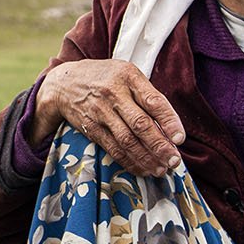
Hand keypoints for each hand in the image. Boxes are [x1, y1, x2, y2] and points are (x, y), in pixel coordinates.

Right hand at [31, 59, 185, 176]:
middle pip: (140, 124)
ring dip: (146, 158)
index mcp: (128, 76)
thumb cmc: (105, 78)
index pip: (153, 101)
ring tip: (161, 169)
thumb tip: (170, 127)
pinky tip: (143, 169)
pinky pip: (113, 148)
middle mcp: (113, 94)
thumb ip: (147, 94)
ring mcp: (100, 112)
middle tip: (174, 160)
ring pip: (127, 140)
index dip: (169, 121)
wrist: (64, 83)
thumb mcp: (127, 74)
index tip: (179, 138)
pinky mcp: (91, 128)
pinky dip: (129, 162)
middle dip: (159, 145)